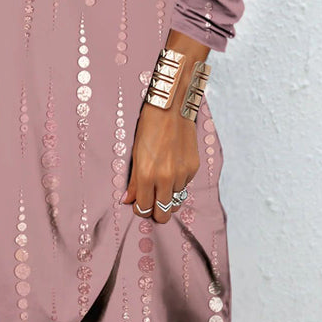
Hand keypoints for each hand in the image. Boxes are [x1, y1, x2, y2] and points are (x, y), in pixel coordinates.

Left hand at [121, 29, 208, 222]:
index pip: (144, 209)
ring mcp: (182, 174)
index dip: (140, 210)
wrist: (171, 107)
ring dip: (167, 197)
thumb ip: (133, 181)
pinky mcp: (193, 168)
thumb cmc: (148, 127)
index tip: (139, 204)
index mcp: (146, 175)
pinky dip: (177, 184)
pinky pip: (184, 186)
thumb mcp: (135, 153)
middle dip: (155, 211)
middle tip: (151, 202)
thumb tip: (128, 200)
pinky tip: (172, 169)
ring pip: (175, 201)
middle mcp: (165, 178)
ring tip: (161, 185)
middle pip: (163, 214)